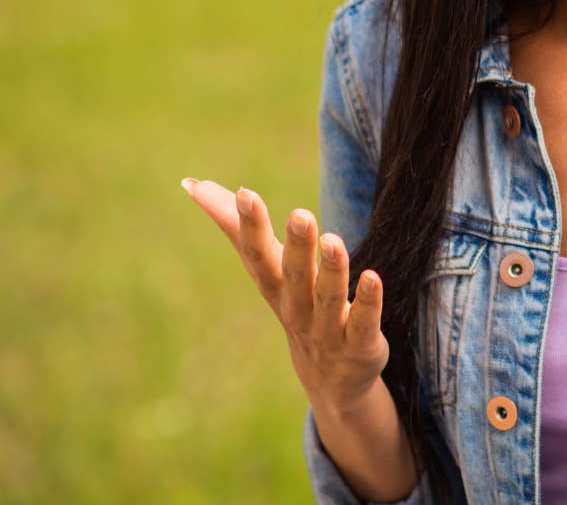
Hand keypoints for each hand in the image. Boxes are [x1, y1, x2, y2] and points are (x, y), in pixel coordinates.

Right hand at [181, 178, 389, 415]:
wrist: (331, 381)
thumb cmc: (296, 307)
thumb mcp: (267, 270)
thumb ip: (236, 228)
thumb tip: (193, 184)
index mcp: (274, 287)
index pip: (258, 256)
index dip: (250, 227)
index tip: (245, 194)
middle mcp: (296, 309)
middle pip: (293, 277)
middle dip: (296, 247)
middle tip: (300, 214)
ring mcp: (327, 330)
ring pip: (328, 299)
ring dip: (331, 271)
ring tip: (333, 240)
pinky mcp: (359, 345)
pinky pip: (363, 323)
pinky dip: (367, 302)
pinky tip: (373, 277)